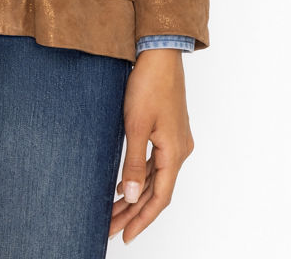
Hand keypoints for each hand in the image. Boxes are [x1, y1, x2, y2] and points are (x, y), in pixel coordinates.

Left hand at [108, 49, 194, 244]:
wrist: (160, 53)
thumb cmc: (148, 84)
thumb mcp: (136, 125)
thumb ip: (135, 163)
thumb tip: (132, 196)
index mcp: (175, 153)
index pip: (160, 198)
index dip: (142, 220)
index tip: (125, 236)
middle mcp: (180, 150)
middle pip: (157, 191)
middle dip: (133, 211)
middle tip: (110, 228)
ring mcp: (176, 140)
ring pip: (156, 177)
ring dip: (136, 194)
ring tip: (113, 211)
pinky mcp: (168, 130)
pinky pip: (156, 163)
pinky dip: (141, 176)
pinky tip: (126, 183)